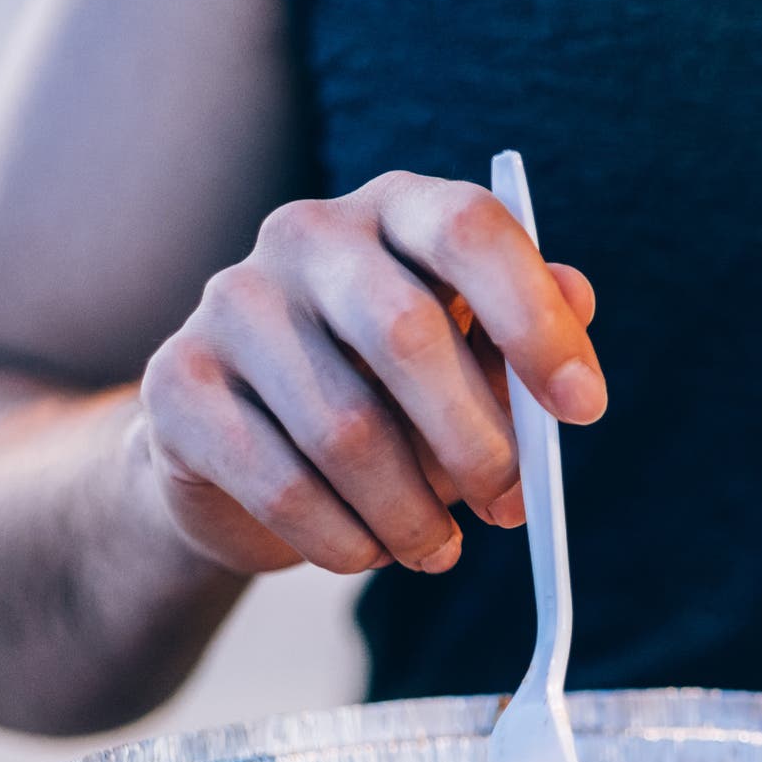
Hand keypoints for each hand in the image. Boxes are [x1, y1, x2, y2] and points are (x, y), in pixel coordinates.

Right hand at [139, 170, 602, 575]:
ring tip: (436, 548)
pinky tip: (368, 551)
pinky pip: (283, 485)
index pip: (469, 229)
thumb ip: (519, 339)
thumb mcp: (466, 365)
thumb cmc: (385, 400)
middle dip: (478, 442)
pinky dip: (345, 540)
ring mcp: (231, 302)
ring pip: (346, 430)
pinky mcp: (178, 383)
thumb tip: (578, 296)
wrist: (239, 456)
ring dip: (412, 512)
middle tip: (511, 507)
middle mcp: (306, 235)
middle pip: (406, 333)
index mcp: (395, 210)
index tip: (584, 410)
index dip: (534, 320)